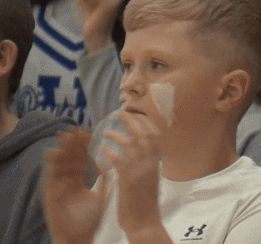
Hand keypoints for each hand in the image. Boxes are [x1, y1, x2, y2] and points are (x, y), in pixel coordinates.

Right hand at [43, 128, 109, 243]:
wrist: (79, 239)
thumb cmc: (89, 222)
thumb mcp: (101, 198)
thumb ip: (105, 182)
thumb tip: (112, 166)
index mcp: (79, 182)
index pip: (81, 160)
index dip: (84, 147)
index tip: (89, 132)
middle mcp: (67, 183)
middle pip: (69, 159)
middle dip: (72, 144)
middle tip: (77, 127)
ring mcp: (58, 188)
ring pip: (58, 165)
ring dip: (61, 149)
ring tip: (65, 134)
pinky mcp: (50, 195)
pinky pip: (50, 177)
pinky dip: (51, 165)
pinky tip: (53, 152)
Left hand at [99, 110, 163, 235]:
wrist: (145, 223)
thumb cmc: (145, 205)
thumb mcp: (150, 181)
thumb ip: (146, 167)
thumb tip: (142, 155)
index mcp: (155, 165)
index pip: (155, 137)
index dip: (146, 124)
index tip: (137, 115)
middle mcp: (150, 164)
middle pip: (144, 135)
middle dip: (133, 122)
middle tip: (122, 112)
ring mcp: (140, 171)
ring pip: (130, 144)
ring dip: (117, 135)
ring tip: (106, 131)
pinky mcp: (128, 179)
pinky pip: (118, 159)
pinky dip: (109, 152)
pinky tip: (101, 149)